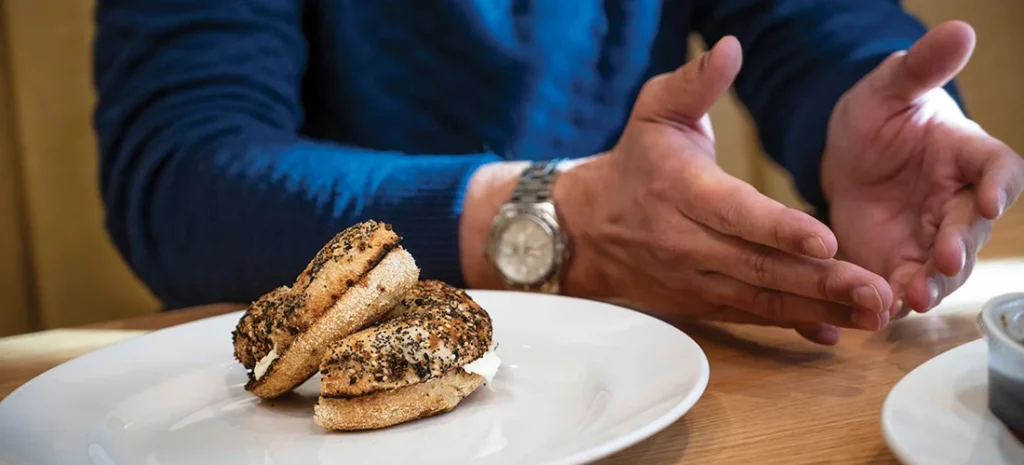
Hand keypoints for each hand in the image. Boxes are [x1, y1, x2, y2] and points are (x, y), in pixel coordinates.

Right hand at [553, 37, 893, 344]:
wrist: (587, 228)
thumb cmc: (635, 163)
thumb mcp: (655, 111)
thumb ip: (696, 82)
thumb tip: (732, 49)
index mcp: (682, 190)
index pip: (736, 213)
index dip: (780, 229)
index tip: (826, 240)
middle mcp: (687, 242)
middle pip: (760, 266)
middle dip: (822, 281)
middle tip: (876, 290)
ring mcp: (694, 279)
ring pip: (762, 299)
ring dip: (820, 308)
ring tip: (873, 314)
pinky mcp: (700, 302)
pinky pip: (751, 318)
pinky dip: (793, 324)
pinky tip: (835, 330)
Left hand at [821, 21, 1023, 316]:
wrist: (844, 154)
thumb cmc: (878, 114)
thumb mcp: (890, 86)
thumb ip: (921, 67)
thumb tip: (959, 30)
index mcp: (967, 154)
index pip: (997, 168)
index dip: (1000, 185)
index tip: (992, 199)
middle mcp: (958, 200)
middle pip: (971, 228)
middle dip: (960, 245)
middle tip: (945, 260)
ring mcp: (930, 235)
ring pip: (943, 267)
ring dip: (933, 284)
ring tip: (914, 298)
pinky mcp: (898, 260)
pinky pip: (902, 283)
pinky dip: (893, 299)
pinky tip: (880, 312)